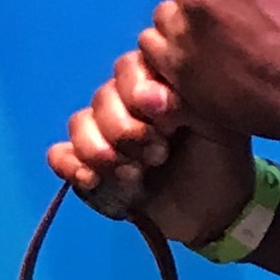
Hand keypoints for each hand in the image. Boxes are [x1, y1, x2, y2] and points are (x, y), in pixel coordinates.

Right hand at [48, 50, 256, 245]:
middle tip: (159, 155)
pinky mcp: (89, 166)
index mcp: (157, 85)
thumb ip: (188, 101)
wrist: (215, 212)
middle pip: (102, 98)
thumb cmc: (219, 161)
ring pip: (80, 124)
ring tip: (135, 174)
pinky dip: (72, 166)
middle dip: (128, 130)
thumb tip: (148, 97)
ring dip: (104, 151)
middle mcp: (126, 104)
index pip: (128, 68)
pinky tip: (94, 180)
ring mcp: (105, 135)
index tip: (170, 123)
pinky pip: (60, 155)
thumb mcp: (218, 125)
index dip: (141, 94)